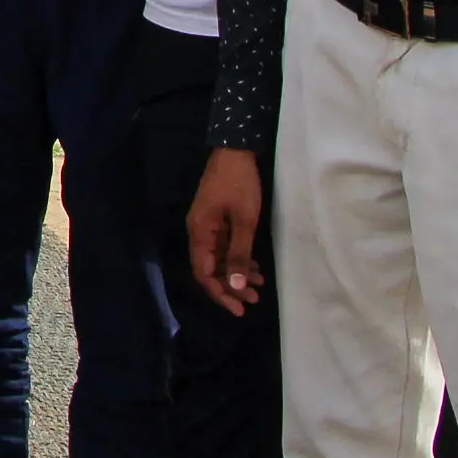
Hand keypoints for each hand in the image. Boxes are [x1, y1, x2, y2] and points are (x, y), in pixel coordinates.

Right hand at [187, 147, 267, 315]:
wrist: (235, 150)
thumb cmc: (240, 184)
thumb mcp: (244, 221)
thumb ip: (239, 254)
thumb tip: (234, 286)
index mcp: (200, 232)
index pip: (204, 273)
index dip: (220, 293)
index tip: (239, 308)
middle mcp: (199, 232)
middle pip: (210, 269)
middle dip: (231, 287)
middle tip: (253, 300)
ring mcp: (208, 226)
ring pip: (219, 259)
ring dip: (236, 274)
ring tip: (258, 286)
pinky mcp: (217, 220)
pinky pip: (224, 247)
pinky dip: (238, 259)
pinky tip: (254, 268)